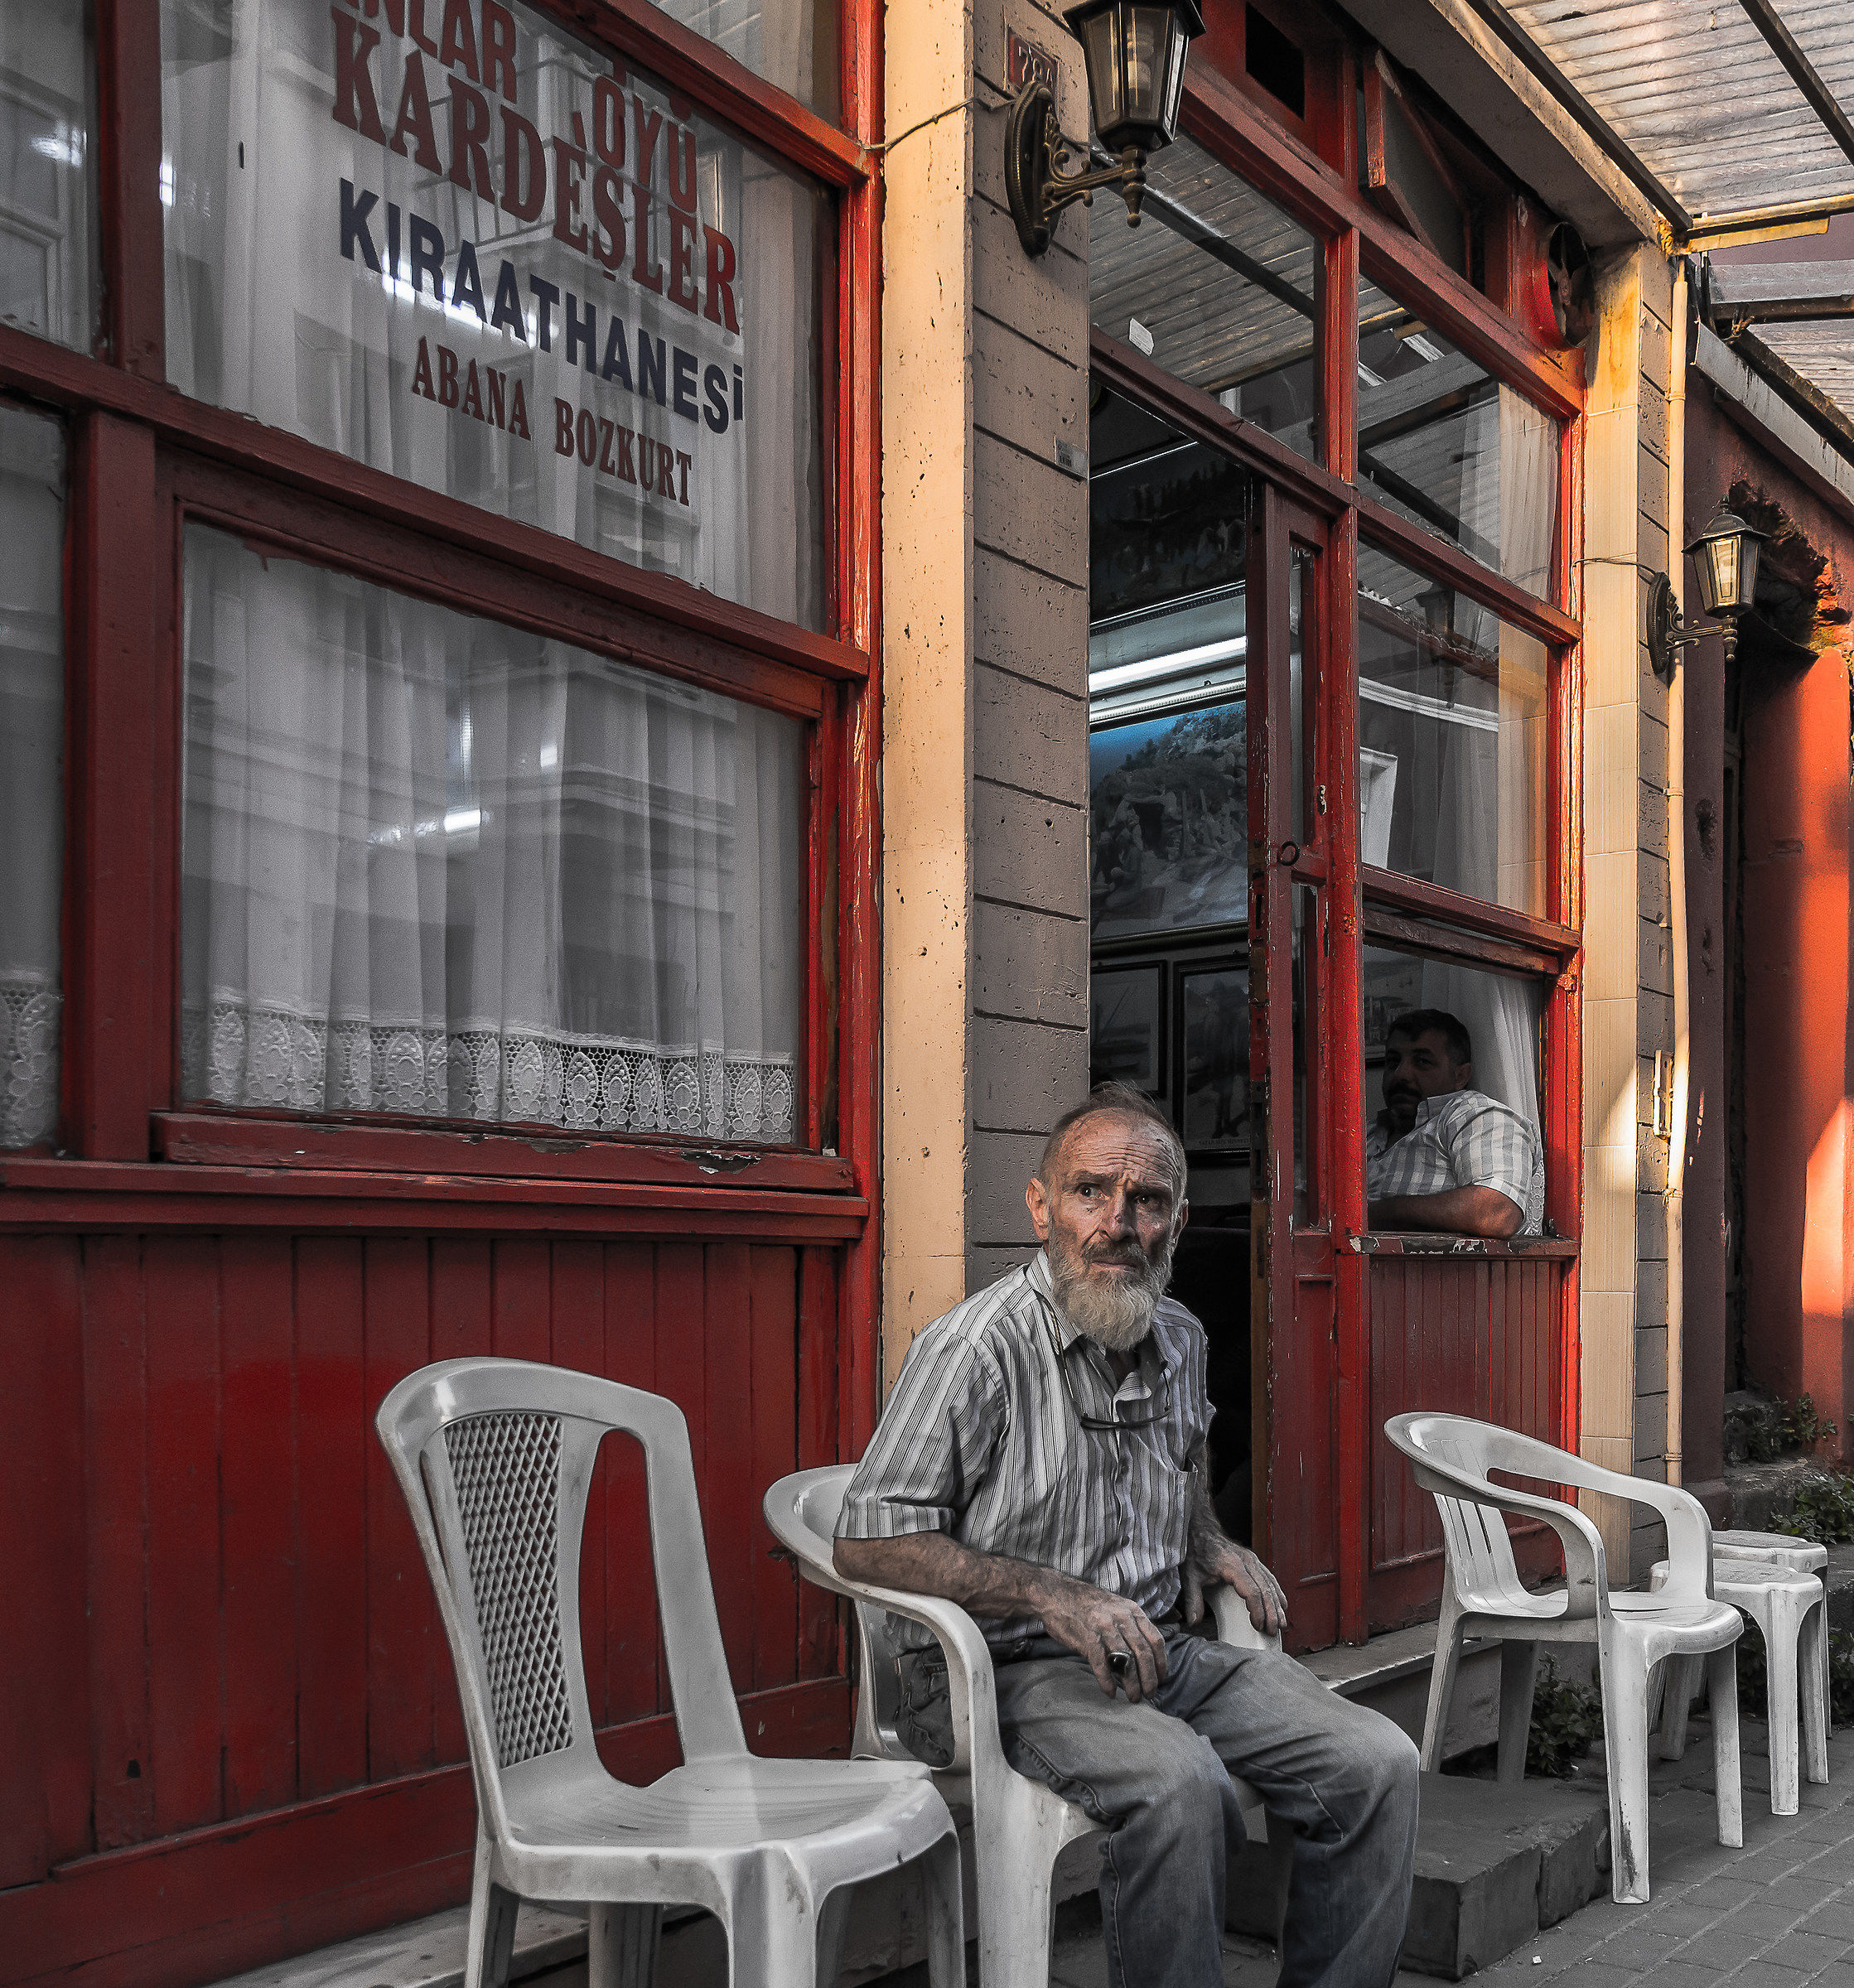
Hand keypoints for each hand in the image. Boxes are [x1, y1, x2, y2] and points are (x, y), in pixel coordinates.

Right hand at [1034, 1572, 1167, 1701]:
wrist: (1055, 1593)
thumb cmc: (1086, 1604)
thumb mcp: (1115, 1607)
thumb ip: (1129, 1626)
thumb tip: (1143, 1655)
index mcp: (1131, 1610)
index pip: (1155, 1639)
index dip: (1161, 1662)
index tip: (1161, 1678)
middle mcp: (1121, 1617)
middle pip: (1143, 1652)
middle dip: (1149, 1678)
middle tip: (1150, 1694)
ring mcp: (1104, 1626)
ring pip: (1126, 1660)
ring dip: (1132, 1684)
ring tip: (1133, 1697)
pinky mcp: (1087, 1637)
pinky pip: (1101, 1664)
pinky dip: (1107, 1681)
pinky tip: (1110, 1692)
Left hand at [1183, 1539, 1288, 1638]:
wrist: (1200, 1530)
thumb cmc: (1195, 1552)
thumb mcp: (1189, 1576)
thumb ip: (1192, 1600)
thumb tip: (1193, 1622)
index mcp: (1231, 1565)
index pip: (1251, 1591)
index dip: (1257, 1610)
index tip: (1258, 1626)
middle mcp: (1246, 1560)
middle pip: (1265, 1589)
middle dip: (1271, 1612)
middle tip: (1272, 1631)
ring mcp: (1252, 1559)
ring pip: (1270, 1583)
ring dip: (1277, 1605)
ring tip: (1281, 1624)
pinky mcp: (1253, 1560)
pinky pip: (1269, 1577)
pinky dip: (1277, 1592)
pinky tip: (1282, 1605)